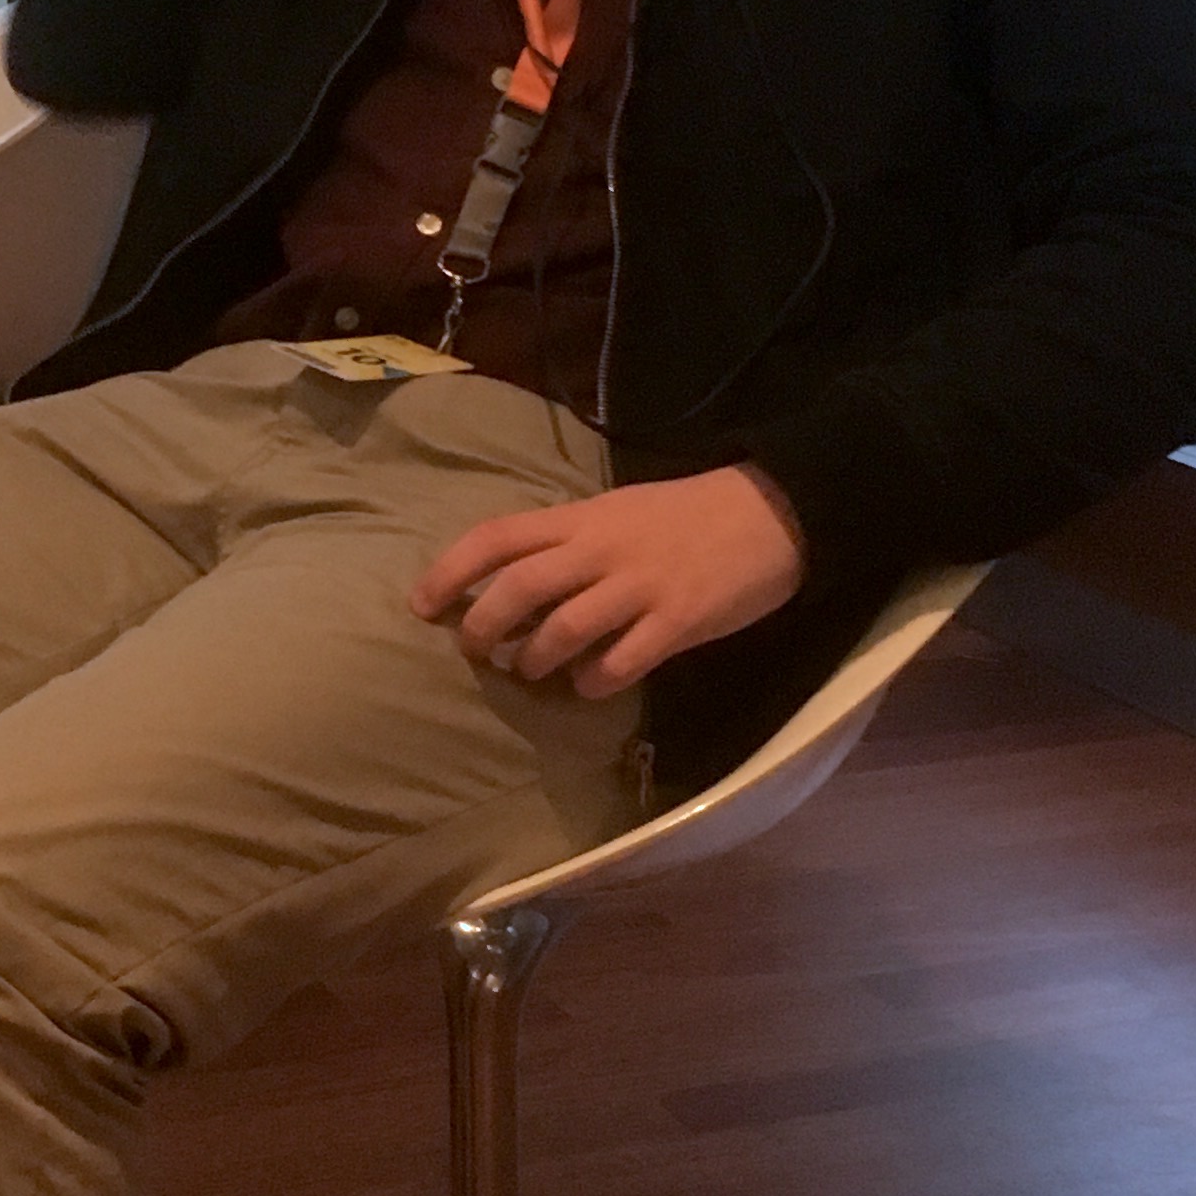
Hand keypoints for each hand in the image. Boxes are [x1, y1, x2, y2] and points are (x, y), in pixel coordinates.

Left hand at [411, 467, 805, 700]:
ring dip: (536, 660)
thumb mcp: (619, 511)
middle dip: (482, 625)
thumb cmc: (688, 514)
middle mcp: (602, 549)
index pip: (498, 538)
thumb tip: (513, 585)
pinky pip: (621, 661)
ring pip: (563, 629)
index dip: (451, 571)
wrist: (773, 510)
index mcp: (583, 518)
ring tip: (532, 672)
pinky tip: (590, 684)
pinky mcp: (678, 621)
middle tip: (475, 650)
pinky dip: (594, 680)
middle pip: (519, 587)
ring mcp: (640, 586)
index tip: (422, 604)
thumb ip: (570, 543)